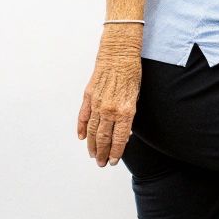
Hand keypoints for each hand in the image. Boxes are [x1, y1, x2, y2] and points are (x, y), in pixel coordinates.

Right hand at [77, 28, 141, 166]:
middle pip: (103, 138)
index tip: (112, 161)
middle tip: (101, 163)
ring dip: (91, 145)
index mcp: (125, 111)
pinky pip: (83, 116)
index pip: (119, 139)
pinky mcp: (88, 96)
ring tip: (92, 155)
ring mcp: (97, 103)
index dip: (115, 152)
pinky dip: (81, 128)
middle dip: (102, 153)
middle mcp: (109, 110)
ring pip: (92, 130)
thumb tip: (124, 134)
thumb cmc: (131, 73)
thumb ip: (129, 116)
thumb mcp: (136, 97)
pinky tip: (81, 137)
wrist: (119, 54)